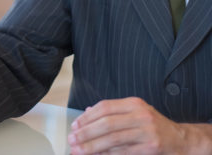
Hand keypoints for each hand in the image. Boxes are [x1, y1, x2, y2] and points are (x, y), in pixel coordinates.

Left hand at [68, 97, 211, 153]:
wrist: (181, 140)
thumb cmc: (153, 126)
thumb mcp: (134, 113)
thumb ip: (112, 112)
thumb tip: (86, 113)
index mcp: (133, 103)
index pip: (104, 107)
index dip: (87, 117)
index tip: (75, 126)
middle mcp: (140, 114)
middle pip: (106, 123)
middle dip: (86, 132)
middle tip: (72, 140)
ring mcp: (147, 131)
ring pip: (113, 139)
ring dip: (93, 146)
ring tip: (79, 150)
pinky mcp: (151, 147)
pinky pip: (124, 151)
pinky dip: (108, 154)